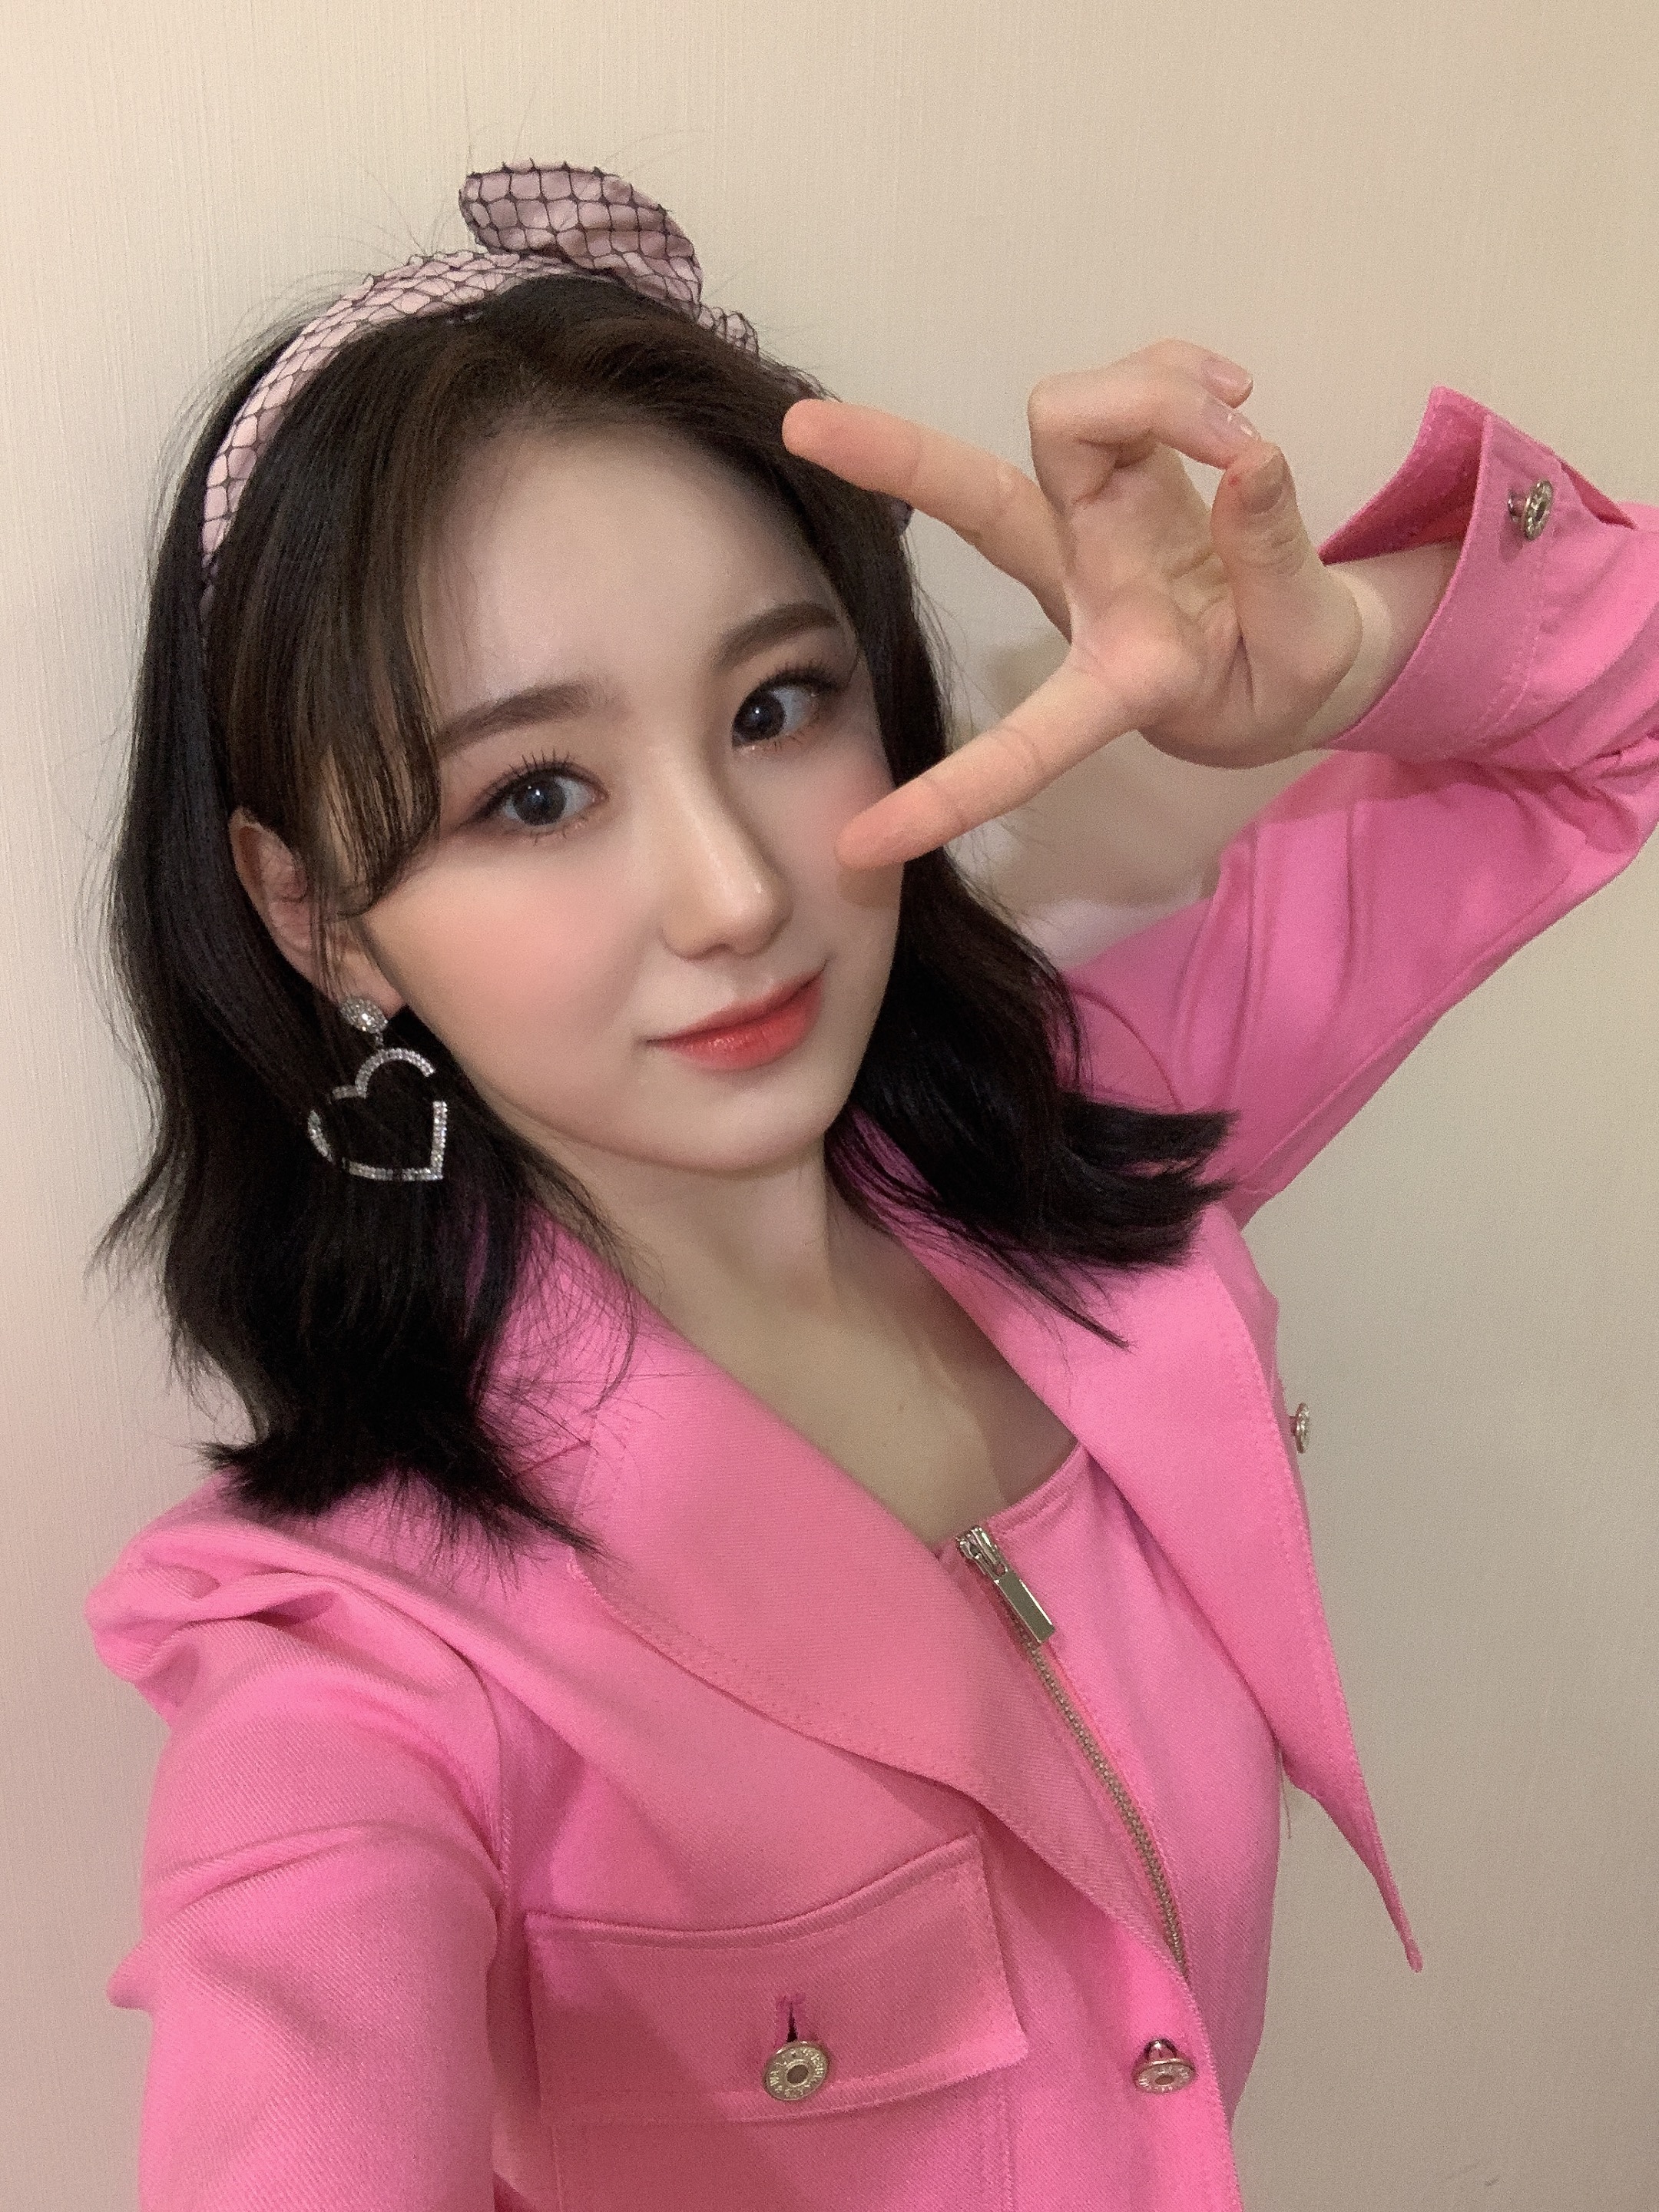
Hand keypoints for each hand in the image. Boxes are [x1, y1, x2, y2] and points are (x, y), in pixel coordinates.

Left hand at [782, 342, 1367, 869]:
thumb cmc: (1281, 671)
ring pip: (1067, 417)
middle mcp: (1079, 586)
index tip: (861, 844)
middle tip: (804, 427)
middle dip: (896, 460)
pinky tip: (1234, 393)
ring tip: (1240, 422)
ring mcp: (1091, 518)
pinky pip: (1127, 380)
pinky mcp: (1123, 462)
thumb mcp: (1306, 649)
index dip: (949, 795)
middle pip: (979, 502)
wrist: (1293, 647)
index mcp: (1117, 679)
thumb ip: (1276, 563)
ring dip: (1154, 394)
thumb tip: (1253, 459)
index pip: (1023, 745)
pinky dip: (1176, 371)